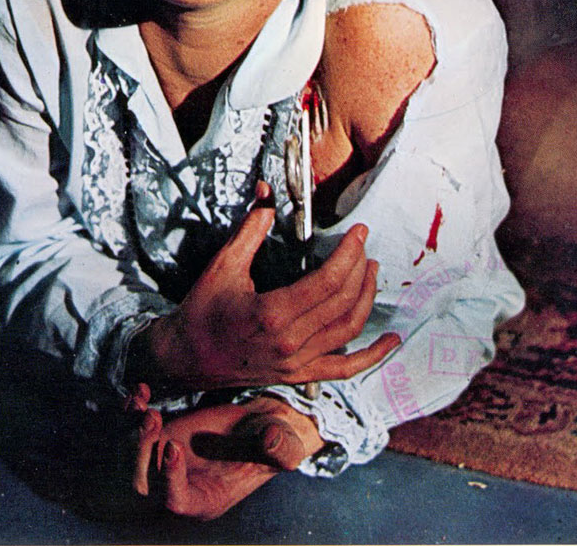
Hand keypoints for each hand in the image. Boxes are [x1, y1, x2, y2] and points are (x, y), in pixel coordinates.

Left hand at [130, 392, 322, 520]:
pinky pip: (130, 432)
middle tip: (153, 419)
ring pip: (128, 457)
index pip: (175, 502)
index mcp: (206, 500)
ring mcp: (163, 462)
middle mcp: (178, 486)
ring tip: (142, 402)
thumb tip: (272, 440)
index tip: (173, 448)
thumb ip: (279, 448)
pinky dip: (129, 413)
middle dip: (138, 454)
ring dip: (129, 430)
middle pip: (140, 485)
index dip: (169, 480)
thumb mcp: (283, 444)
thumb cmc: (276, 441)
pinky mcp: (158, 438)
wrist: (261, 423)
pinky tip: (140, 391)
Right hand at [141, 182, 399, 389]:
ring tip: (372, 271)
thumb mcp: (221, 266)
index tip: (359, 232)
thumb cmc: (201, 312)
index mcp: (272, 314)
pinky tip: (391, 341)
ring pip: (349, 330)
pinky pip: (345, 369)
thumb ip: (249, 233)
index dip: (349, 253)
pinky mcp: (300, 375)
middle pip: (343, 302)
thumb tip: (268, 201)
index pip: (328, 282)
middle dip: (360, 268)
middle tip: (363, 245)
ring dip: (367, 298)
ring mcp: (297, 363)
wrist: (186, 358)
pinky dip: (373, 356)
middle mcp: (290, 342)